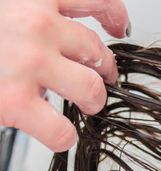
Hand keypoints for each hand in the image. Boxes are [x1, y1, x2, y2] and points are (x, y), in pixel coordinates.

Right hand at [0, 0, 128, 151]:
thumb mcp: (0, 6)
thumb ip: (24, 9)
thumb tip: (55, 22)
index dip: (114, 14)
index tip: (118, 26)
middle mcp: (34, 24)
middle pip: (96, 50)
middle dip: (104, 68)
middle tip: (102, 76)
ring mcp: (26, 63)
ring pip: (90, 89)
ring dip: (93, 101)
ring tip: (87, 105)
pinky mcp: (12, 102)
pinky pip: (60, 130)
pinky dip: (63, 137)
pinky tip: (59, 135)